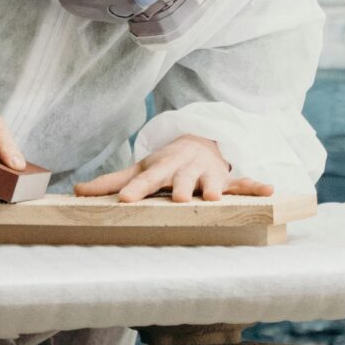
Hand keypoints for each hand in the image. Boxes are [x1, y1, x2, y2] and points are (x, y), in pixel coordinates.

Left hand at [80, 135, 273, 203]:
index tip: (126, 201)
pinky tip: (269, 190)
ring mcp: (209, 174)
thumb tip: (75, 192)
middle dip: (181, 188)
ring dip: (215, 188)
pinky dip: (256, 187)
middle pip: (181, 180)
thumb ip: (110, 183)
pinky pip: (244, 184)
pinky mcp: (228, 181)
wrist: (200, 142)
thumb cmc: (164, 164)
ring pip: (213, 182)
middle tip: (180, 200)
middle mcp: (185, 169)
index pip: (146, 180)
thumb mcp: (139, 170)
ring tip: (216, 198)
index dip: (136, 190)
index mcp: (162, 167)